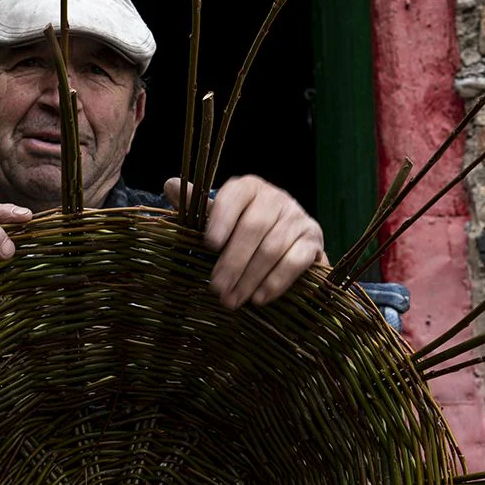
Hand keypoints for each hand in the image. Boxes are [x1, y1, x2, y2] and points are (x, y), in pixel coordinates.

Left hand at [165, 175, 327, 308]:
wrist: (288, 241)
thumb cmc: (243, 230)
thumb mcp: (220, 218)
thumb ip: (199, 206)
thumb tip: (170, 184)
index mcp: (249, 188)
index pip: (235, 197)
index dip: (221, 219)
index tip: (208, 245)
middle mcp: (276, 198)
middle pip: (254, 228)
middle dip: (233, 261)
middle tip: (216, 288)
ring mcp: (298, 218)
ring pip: (273, 248)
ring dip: (250, 278)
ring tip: (232, 300)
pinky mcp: (313, 240)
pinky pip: (295, 262)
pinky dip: (275, 282)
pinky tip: (258, 298)